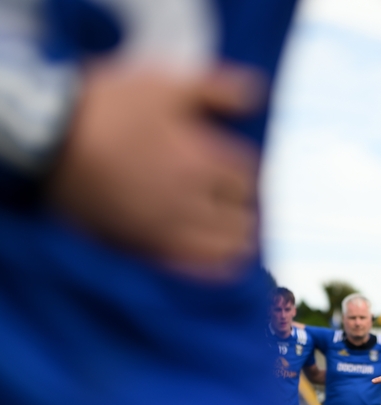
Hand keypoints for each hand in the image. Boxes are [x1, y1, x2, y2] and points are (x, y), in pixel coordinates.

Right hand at [47, 61, 264, 278]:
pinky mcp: (143, 246)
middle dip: (244, 206)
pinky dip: (212, 267)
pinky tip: (216, 261)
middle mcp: (194, 199)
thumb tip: (256, 93)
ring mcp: (168, 227)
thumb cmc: (109, 107)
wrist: (48, 141)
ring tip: (232, 230)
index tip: (238, 169)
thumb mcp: (166, 84)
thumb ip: (216, 89)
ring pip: (225, 247)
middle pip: (243, 215)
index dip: (247, 173)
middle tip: (236, 200)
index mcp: (204, 160)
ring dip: (236, 238)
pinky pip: (193, 269)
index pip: (249, 177)